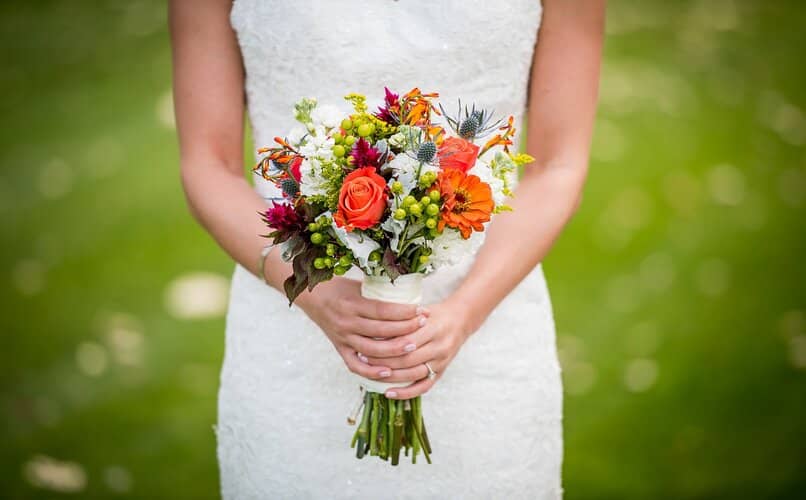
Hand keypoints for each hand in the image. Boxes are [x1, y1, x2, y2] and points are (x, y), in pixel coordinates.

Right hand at [296, 277, 429, 381]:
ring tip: (413, 346)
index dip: (404, 312)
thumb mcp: (358, 284)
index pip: (383, 310)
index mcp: (352, 304)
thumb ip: (379, 292)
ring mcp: (343, 338)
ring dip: (394, 351)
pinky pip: (355, 365)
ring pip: (372, 350)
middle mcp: (347, 323)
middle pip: (381, 331)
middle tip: (424, 325)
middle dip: (406, 329)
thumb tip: (408, 292)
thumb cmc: (337, 287)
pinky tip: (388, 372)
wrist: (310, 296)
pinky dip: (371, 371)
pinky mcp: (339, 348)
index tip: (421, 310)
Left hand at [359, 298, 474, 399]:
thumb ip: (401, 318)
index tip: (366, 344)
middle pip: (407, 359)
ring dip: (391, 376)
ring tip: (372, 374)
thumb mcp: (420, 310)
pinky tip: (388, 393)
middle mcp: (439, 347)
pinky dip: (406, 392)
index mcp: (434, 328)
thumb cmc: (434, 313)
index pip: (405, 340)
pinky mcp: (441, 372)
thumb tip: (373, 327)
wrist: (461, 320)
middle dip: (383, 361)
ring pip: (413, 374)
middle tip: (363, 359)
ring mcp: (441, 362)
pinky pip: (423, 387)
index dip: (385, 345)